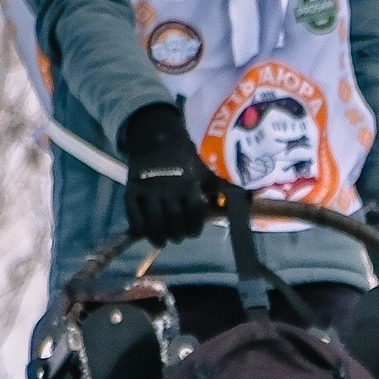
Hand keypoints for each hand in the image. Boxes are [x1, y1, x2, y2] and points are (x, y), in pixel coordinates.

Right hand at [116, 103, 216, 246]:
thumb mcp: (204, 168)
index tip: (193, 233)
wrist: (155, 136)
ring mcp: (149, 188)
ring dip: (158, 235)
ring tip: (162, 241)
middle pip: (174, 219)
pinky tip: (141, 232)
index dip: (194, 227)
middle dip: (177, 234)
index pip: (194, 211)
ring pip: (154, 219)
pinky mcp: (132, 187)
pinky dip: (137, 225)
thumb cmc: (184, 157)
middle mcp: (170, 186)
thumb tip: (246, 199)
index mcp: (190, 182)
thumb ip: (218, 185)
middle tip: (178, 238)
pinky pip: (132, 211)